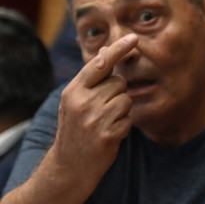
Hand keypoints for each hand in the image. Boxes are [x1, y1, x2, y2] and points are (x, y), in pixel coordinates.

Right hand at [51, 34, 137, 194]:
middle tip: (104, 108)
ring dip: (122, 110)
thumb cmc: (76, 128)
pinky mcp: (109, 134)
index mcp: (73, 90)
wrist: (70, 165)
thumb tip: (105, 50)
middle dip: (118, 93)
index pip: (99, 64)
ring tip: (106, 121)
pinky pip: (129, 120)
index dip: (118, 50)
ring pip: (127, 100)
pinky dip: (124, 126)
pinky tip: (110, 134)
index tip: (134, 38)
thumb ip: (91, 78)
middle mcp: (83, 101)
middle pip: (119, 82)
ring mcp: (96, 118)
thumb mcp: (75, 100)